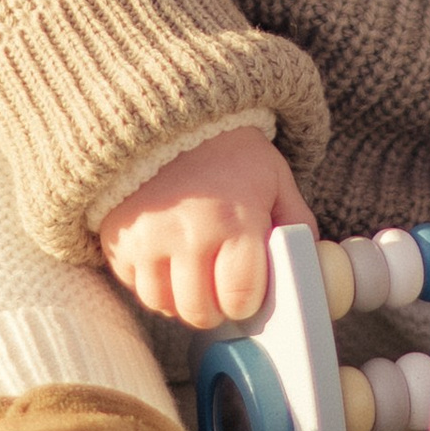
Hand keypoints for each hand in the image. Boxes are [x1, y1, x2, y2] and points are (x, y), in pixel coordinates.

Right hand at [98, 125, 312, 327]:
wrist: (171, 119)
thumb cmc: (231, 155)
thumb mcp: (276, 181)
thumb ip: (297, 225)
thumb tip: (311, 268)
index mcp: (235, 222)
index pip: (240, 298)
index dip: (247, 303)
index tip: (247, 292)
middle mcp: (189, 235)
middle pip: (200, 311)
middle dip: (216, 307)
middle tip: (220, 287)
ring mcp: (148, 240)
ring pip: (163, 305)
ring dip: (181, 299)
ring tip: (194, 275)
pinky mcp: (118, 240)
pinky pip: (134, 286)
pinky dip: (151, 282)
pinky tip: (167, 260)